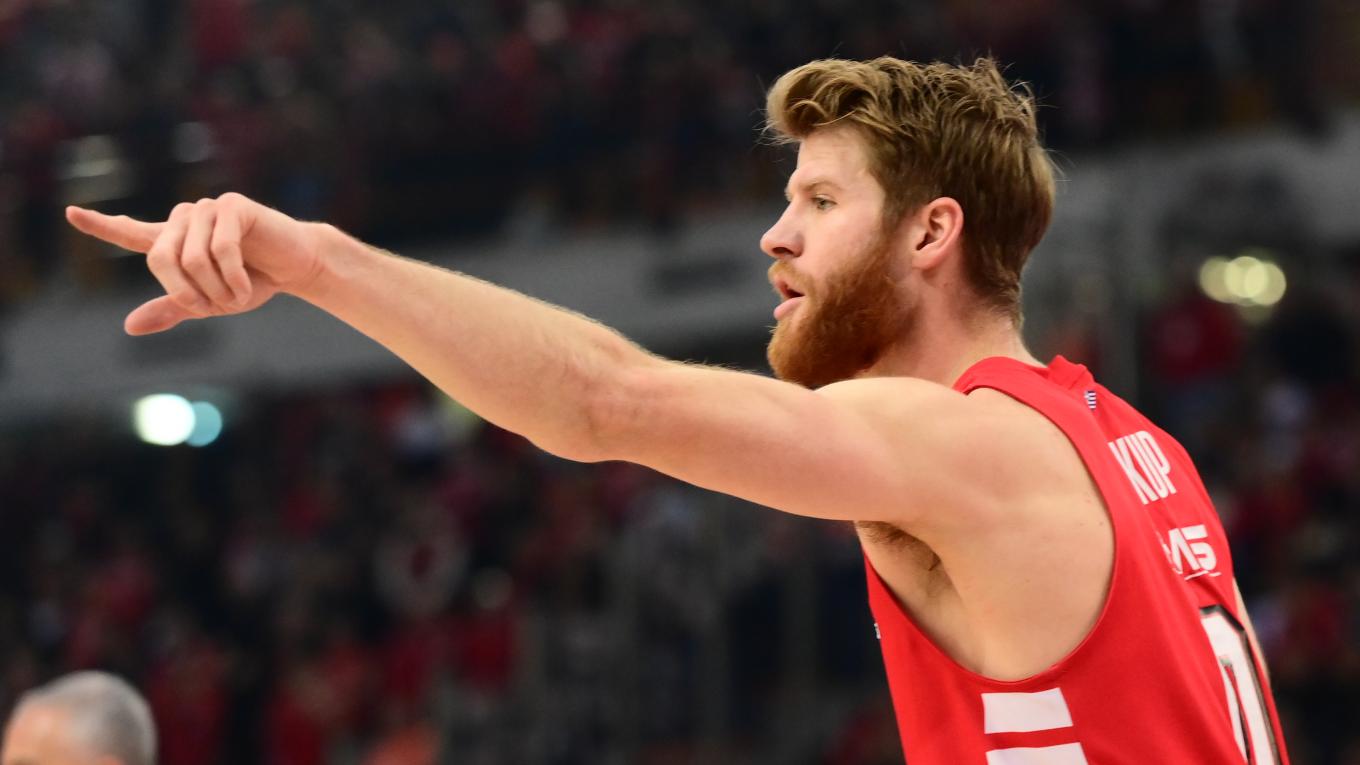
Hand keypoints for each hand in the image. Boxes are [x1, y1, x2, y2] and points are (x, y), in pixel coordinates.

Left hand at [66, 193, 323, 334]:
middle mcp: (185, 220)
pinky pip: (221, 249)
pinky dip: (233, 278)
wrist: (296, 266)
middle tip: (209, 308)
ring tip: (236, 297)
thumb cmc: (253, 282)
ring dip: (214, 289)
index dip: (100, 225)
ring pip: (191, 257)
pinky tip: (245, 288)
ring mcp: (207, 209)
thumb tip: (129, 326)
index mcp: (175, 241)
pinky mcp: (233, 206)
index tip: (71, 213)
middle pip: (160, 257)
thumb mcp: (209, 302)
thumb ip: (172, 309)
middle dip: (184, 291)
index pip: (130, 232)